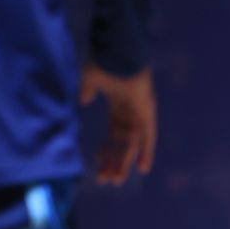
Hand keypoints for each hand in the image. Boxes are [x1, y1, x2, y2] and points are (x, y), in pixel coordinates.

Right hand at [80, 63, 157, 184]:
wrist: (117, 48)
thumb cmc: (104, 60)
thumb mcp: (91, 80)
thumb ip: (87, 92)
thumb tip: (82, 101)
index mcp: (119, 102)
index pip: (114, 132)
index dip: (106, 148)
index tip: (97, 163)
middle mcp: (131, 109)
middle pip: (123, 142)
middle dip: (114, 160)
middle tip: (107, 180)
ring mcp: (140, 110)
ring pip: (133, 142)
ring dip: (124, 161)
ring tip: (116, 180)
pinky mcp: (146, 109)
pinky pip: (148, 133)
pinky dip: (146, 150)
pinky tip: (143, 167)